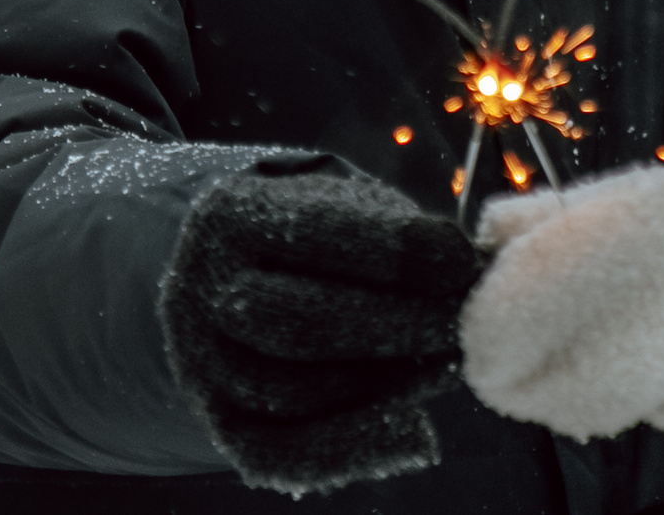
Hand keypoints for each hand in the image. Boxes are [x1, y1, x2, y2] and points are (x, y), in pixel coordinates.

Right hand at [160, 165, 479, 494]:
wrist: (251, 275)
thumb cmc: (324, 236)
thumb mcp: (353, 209)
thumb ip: (400, 234)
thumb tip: (462, 268)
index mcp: (232, 217)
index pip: (309, 232)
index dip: (392, 250)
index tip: (459, 262)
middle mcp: (201, 291)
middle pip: (297, 323)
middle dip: (394, 325)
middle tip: (460, 322)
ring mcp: (202, 361)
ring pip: (291, 392)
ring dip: (383, 385)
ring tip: (446, 363)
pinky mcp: (221, 420)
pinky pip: (278, 454)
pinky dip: (352, 448)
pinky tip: (414, 434)